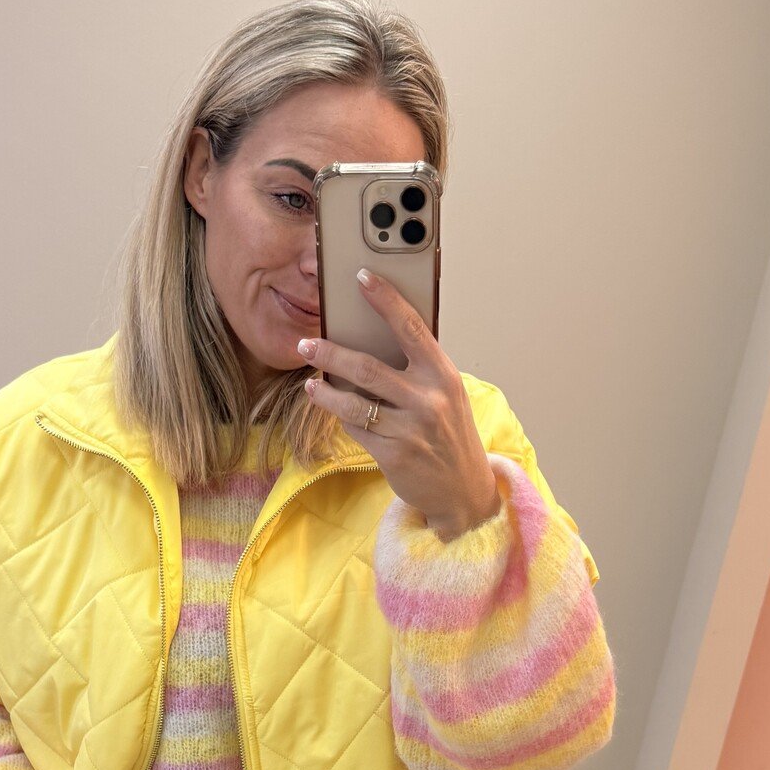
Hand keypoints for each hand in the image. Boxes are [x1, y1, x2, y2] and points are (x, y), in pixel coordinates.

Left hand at [298, 270, 501, 540]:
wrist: (464, 491)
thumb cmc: (450, 436)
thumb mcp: (446, 395)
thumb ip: (418, 369)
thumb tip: (370, 340)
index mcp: (444, 374)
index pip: (411, 327)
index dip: (385, 299)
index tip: (362, 277)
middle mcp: (429, 399)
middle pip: (368, 367)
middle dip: (331, 353)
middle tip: (306, 344)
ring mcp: (411, 428)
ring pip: (355, 402)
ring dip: (326, 391)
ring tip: (310, 382)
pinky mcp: (394, 454)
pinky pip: (357, 428)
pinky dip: (343, 418)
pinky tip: (335, 410)